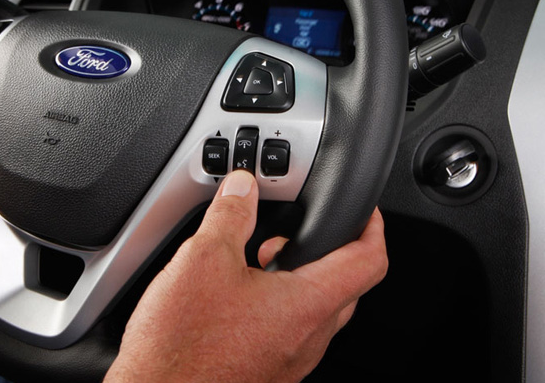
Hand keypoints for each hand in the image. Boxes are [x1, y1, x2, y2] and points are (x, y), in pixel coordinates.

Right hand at [105, 170, 387, 382]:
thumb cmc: (181, 349)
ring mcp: (290, 359)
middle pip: (346, 285)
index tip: (364, 211)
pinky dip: (278, 304)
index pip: (369, 260)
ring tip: (257, 262)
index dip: (372, 226)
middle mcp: (308, 338)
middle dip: (326, 251)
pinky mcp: (269, 371)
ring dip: (298, 278)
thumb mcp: (202, 259)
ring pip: (316, 309)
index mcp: (307, 304)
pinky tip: (239, 297)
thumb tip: (242, 188)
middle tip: (293, 233)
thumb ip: (230, 215)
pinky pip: (291, 330)